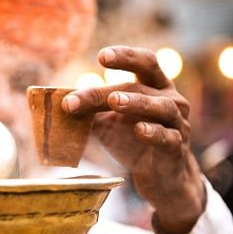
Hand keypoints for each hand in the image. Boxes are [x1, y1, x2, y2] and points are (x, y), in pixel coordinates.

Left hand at [62, 46, 204, 233]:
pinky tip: (139, 130)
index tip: (102, 56)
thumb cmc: (133, 141)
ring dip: (136, 103)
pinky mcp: (176, 148)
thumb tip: (55, 101)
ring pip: (161, 107)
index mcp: (155, 87)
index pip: (146, 62)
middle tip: (79, 97)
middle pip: (141, 87)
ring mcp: (177, 124)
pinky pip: (167, 137)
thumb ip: (89, 109)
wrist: (160, 177)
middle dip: (108, 90)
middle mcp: (171, 100)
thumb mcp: (108, 122)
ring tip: (114, 101)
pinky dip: (153, 132)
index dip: (126, 56)